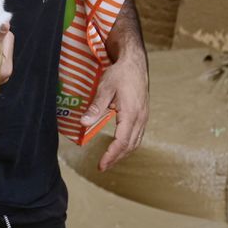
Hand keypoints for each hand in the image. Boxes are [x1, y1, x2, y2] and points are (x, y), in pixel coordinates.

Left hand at [80, 51, 148, 171]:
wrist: (135, 61)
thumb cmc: (120, 73)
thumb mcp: (105, 88)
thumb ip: (96, 107)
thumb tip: (83, 123)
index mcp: (131, 114)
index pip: (121, 142)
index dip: (111, 155)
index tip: (101, 165)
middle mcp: (140, 118)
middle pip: (130, 146)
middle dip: (116, 158)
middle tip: (103, 166)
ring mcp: (144, 116)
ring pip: (136, 141)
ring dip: (123, 153)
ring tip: (110, 159)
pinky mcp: (143, 113)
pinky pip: (138, 134)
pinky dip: (129, 144)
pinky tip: (120, 145)